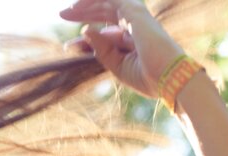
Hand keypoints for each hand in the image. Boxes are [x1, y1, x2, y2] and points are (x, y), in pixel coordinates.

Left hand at [59, 0, 185, 98]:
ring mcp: (134, 17)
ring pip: (105, 4)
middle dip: (82, 14)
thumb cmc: (145, 76)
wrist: (165, 76)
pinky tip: (77, 6)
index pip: (104, 34)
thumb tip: (84, 30)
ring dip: (85, 6)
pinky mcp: (133, 11)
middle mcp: (133, 26)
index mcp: (131, 40)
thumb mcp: (115, 65)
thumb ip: (100, 49)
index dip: (85, 39)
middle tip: (62, 15)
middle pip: (103, 15)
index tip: (67, 47)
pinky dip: (92, 2)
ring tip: (65, 12)